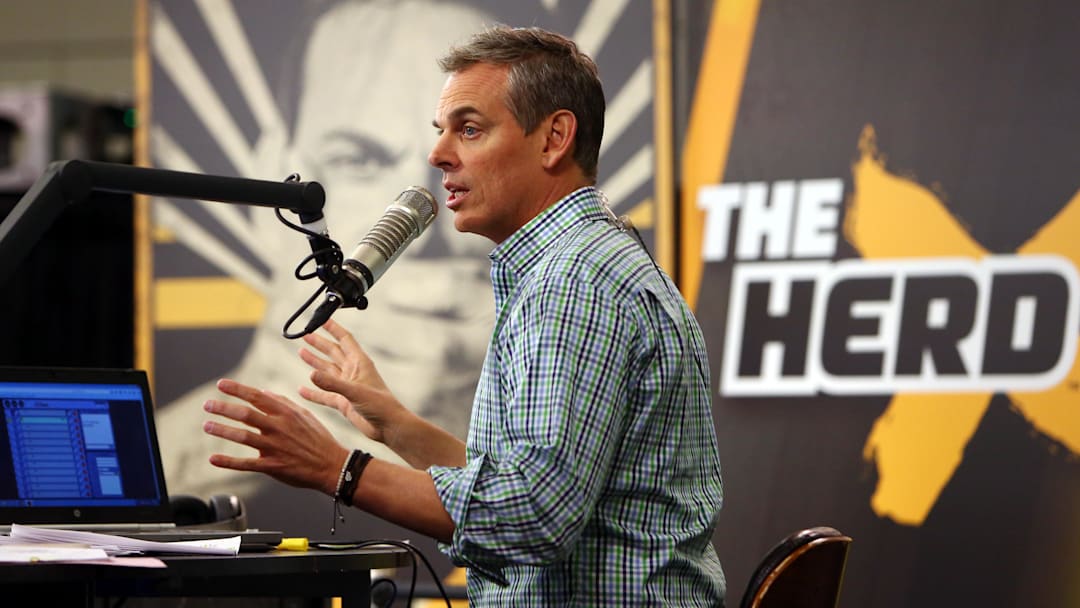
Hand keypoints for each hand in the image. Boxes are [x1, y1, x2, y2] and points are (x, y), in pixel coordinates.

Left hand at [203, 378, 348, 495]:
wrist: (332, 465)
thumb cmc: (319, 439)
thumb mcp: (305, 415)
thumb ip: (283, 403)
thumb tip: (263, 392)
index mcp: (286, 413)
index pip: (257, 397)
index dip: (237, 389)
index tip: (221, 384)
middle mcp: (278, 427)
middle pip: (246, 414)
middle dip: (224, 408)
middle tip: (208, 404)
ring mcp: (275, 447)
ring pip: (243, 436)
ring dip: (222, 430)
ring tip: (207, 425)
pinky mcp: (272, 466)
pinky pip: (246, 463)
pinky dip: (228, 461)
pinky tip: (213, 458)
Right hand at [297, 319, 409, 445]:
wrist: (388, 427)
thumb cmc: (381, 405)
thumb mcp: (355, 392)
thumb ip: (332, 384)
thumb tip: (311, 375)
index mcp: (359, 363)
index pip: (344, 340)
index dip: (333, 328)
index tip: (322, 319)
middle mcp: (352, 372)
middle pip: (333, 352)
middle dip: (319, 343)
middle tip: (305, 335)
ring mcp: (347, 387)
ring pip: (327, 371)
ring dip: (315, 362)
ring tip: (302, 352)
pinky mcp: (343, 402)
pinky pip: (324, 395)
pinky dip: (313, 392)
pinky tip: (302, 389)